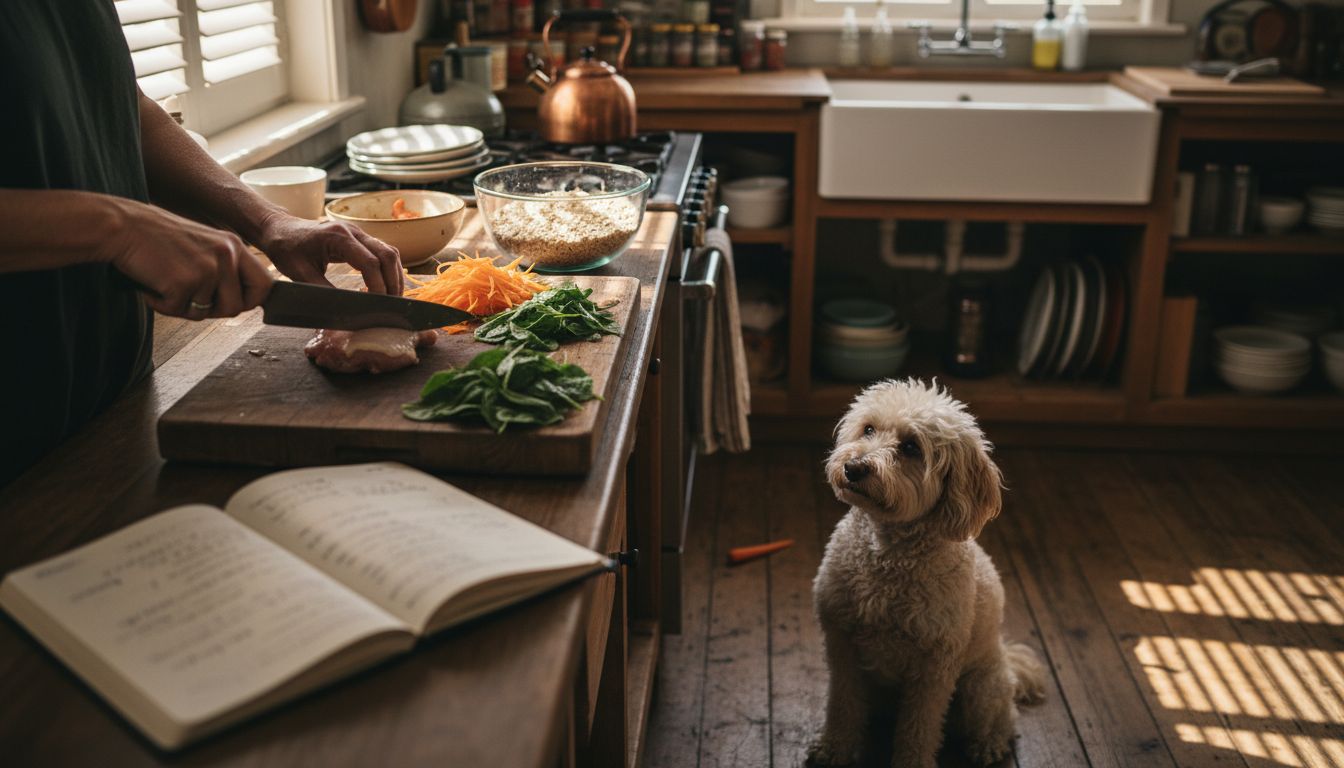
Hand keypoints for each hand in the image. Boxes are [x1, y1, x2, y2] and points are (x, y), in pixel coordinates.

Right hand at [106, 199, 273, 318]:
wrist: (121, 226)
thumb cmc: (156, 238)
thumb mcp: (202, 245)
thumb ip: (223, 267)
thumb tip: (240, 302)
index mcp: (233, 245)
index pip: (265, 285)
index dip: (251, 301)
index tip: (233, 304)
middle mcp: (226, 255)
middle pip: (236, 307)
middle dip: (213, 311)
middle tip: (189, 297)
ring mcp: (207, 268)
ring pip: (206, 313)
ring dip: (184, 307)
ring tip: (166, 284)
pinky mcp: (184, 281)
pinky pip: (178, 311)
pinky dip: (162, 305)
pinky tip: (152, 285)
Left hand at [255, 212, 402, 294]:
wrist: (279, 229)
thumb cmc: (286, 249)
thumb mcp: (300, 274)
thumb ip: (323, 291)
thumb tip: (341, 312)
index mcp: (338, 237)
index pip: (370, 263)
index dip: (377, 286)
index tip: (377, 306)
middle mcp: (353, 231)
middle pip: (387, 255)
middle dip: (393, 282)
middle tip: (391, 305)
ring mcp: (358, 233)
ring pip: (389, 252)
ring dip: (394, 276)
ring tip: (392, 298)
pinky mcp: (359, 238)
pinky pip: (382, 252)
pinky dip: (388, 270)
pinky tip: (384, 286)